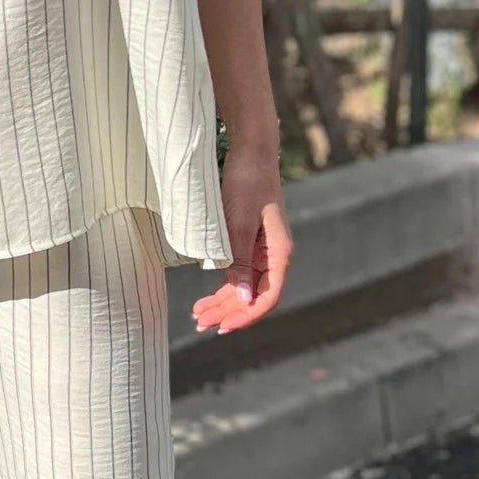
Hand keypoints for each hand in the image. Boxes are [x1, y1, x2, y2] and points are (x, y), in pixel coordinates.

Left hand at [191, 146, 291, 335]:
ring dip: (223, 302)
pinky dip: (223, 286)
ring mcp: (261, 250)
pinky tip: (208, 296)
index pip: (267, 298)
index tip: (222, 326)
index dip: (245, 316)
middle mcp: (273, 256)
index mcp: (279, 254)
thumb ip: (241, 262)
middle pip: (253, 296)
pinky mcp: (249, 242)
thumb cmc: (247, 182)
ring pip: (244, 287)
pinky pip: (238, 272)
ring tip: (199, 315)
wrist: (250, 152)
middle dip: (228, 312)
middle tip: (201, 323)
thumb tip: (245, 300)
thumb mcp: (239, 224)